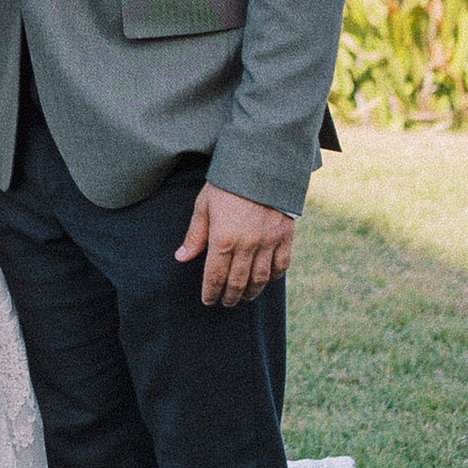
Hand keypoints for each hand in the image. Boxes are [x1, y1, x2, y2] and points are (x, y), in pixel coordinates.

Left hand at [176, 180, 293, 309]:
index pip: (215, 276)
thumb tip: (181, 258)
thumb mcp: (204, 205)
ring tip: (244, 297)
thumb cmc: (227, 184)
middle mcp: (247, 245)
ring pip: (260, 279)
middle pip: (237, 282)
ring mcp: (268, 242)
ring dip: (251, 292)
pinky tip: (266, 280)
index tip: (208, 301)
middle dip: (230, 297)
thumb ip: (195, 235)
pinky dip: (273, 277)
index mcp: (223, 239)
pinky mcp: (285, 236)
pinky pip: (281, 265)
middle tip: (225, 303)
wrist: (262, 164)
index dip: (211, 292)